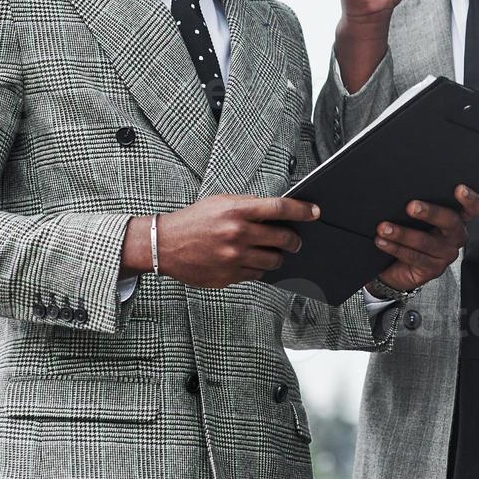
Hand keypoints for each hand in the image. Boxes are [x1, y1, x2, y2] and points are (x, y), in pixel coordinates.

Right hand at [144, 195, 318, 289]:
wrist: (163, 245)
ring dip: (278, 256)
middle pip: (282, 238)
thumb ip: (248, 206)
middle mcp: (237, 234)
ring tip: (274, 252)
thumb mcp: (220, 203)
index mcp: (236, 210)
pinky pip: (257, 275)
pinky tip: (251, 261)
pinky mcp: (228, 276)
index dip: (302, 210)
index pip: (279, 208)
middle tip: (296, 241)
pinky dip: (258, 269)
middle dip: (294, 240)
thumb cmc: (193, 221)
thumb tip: (276, 211)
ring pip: (273, 261)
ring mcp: (234, 258)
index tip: (315, 212)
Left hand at [373, 184, 478, 291]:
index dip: (470, 199)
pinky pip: (414, 257)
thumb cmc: (409, 233)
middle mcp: (456, 237)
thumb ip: (420, 205)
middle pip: (451, 222)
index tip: (459, 188)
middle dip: (431, 212)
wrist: (396, 266)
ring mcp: (446, 255)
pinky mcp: (433, 269)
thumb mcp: (416, 218)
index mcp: (457, 220)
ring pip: (426, 242)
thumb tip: (404, 190)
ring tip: (383, 227)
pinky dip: (395, 247)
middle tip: (411, 206)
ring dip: (402, 233)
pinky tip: (382, 241)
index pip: (473, 209)